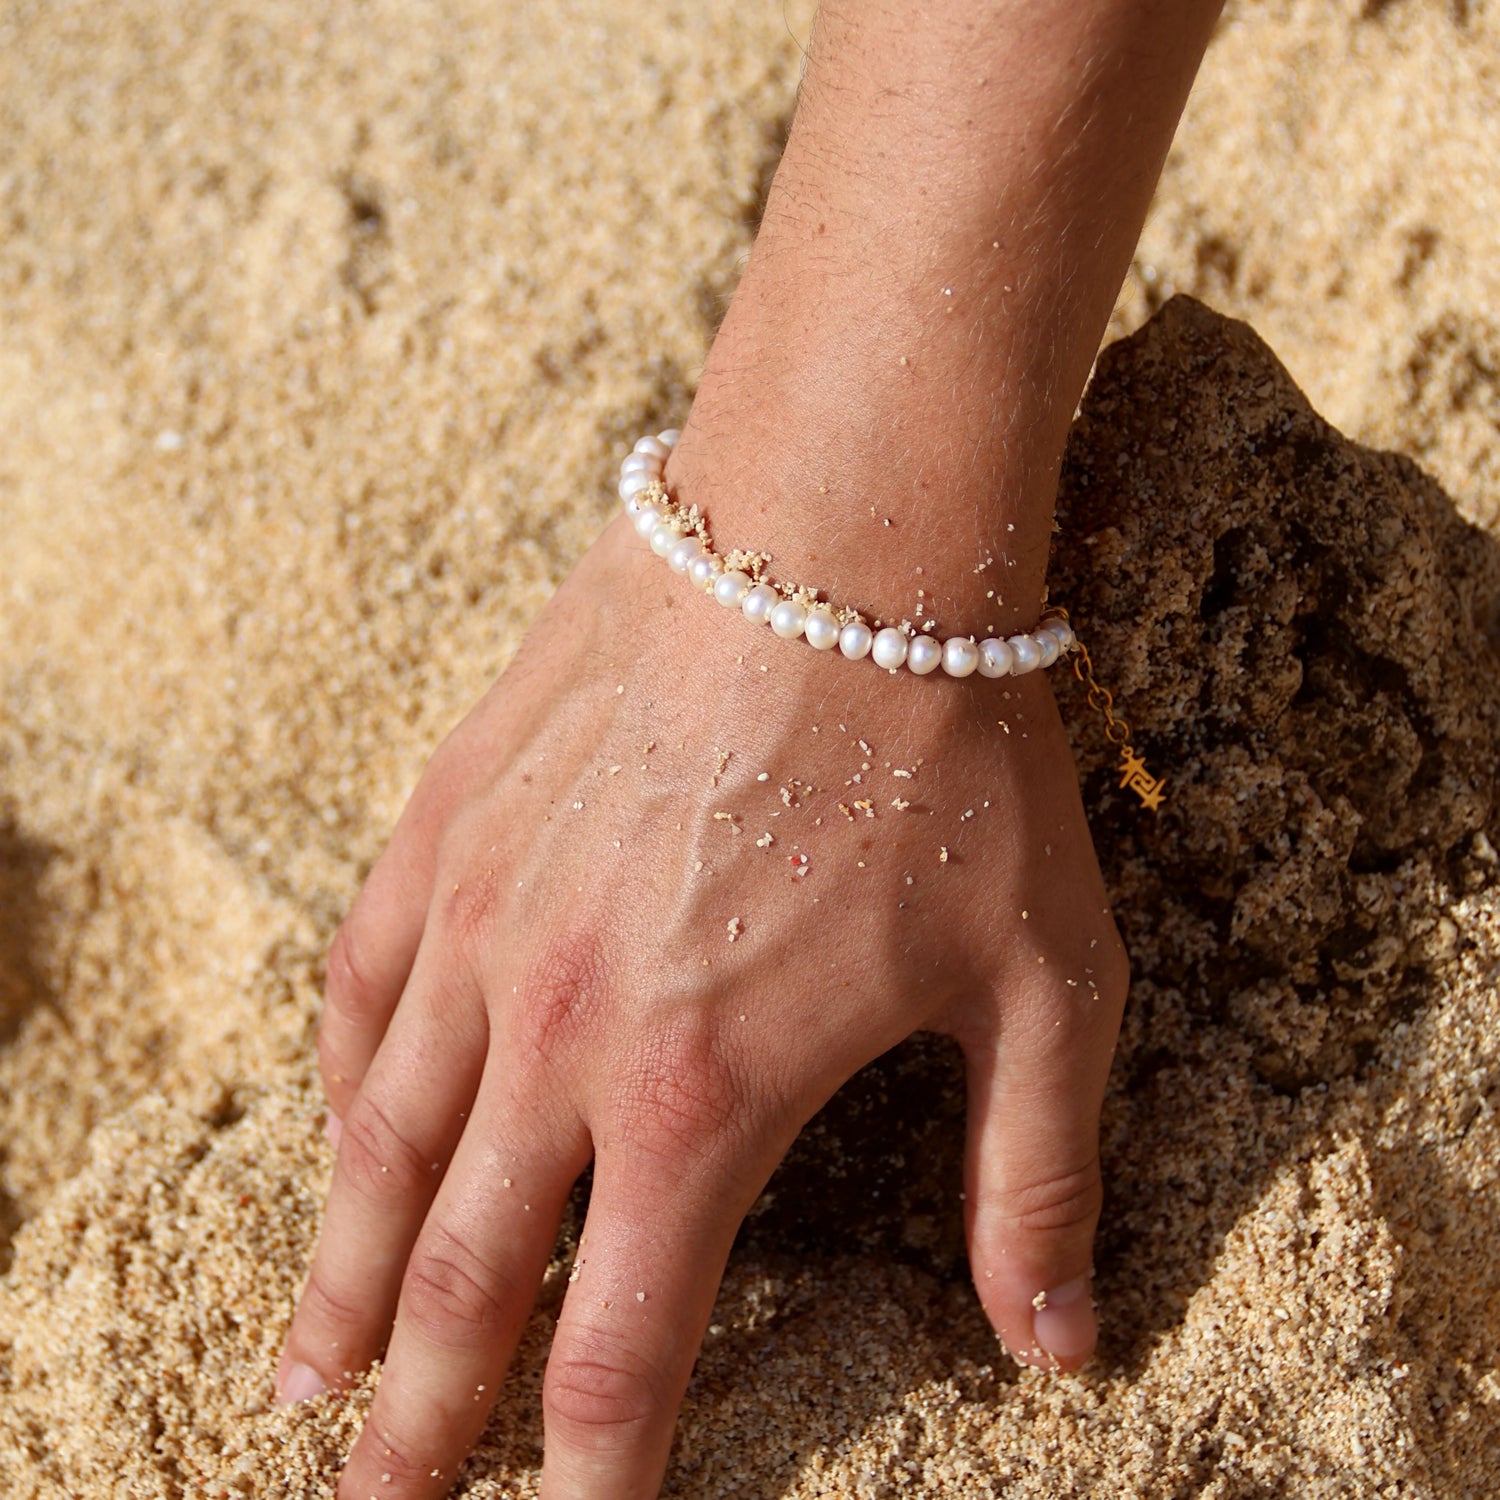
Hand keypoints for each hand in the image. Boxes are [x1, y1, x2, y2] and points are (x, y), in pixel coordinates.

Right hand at [274, 505, 1127, 1498]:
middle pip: (455, 1276)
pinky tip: (342, 1130)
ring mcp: (485, 921)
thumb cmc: (950, 755)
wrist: (834, 539)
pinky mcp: (453, 821)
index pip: (617, 1347)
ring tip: (303, 1367)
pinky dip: (346, 1085)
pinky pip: (365, 988)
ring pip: (377, 1147)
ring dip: (337, 1275)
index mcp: (700, 1094)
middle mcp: (559, 1030)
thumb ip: (1034, 1178)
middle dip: (414, 1417)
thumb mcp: (1041, 981)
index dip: (593, 1471)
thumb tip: (1059, 1351)